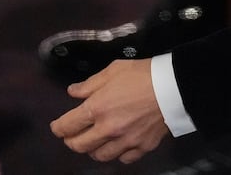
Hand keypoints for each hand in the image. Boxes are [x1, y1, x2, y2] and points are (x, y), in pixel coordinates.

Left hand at [50, 59, 168, 163]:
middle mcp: (108, 129)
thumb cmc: (143, 74)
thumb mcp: (113, 70)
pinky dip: (117, 154)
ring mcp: (125, 141)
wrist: (173, 87)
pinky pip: (123, 158)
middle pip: (79, 146)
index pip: (68, 126)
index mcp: (97, 108)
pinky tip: (117, 145)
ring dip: (92, 149)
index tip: (57, 127)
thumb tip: (73, 92)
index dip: (58, 128)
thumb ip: (90, 84)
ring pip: (99, 156)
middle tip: (72, 136)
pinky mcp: (142, 147)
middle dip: (71, 141)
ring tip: (93, 141)